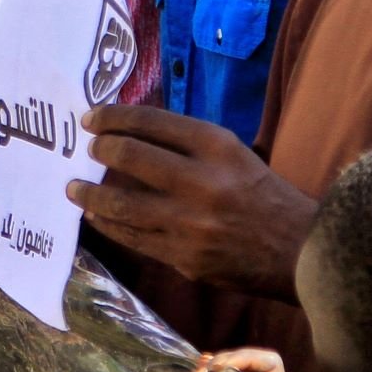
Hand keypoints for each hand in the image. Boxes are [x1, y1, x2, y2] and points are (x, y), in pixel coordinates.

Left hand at [66, 104, 317, 296]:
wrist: (297, 250)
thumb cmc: (263, 194)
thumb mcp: (234, 152)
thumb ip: (188, 143)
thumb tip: (132, 132)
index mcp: (216, 145)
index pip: (151, 121)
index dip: (114, 116)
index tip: (92, 118)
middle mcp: (201, 180)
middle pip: (131, 156)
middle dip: (101, 149)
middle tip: (88, 148)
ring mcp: (189, 222)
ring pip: (123, 202)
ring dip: (90, 192)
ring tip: (74, 186)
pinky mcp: (183, 256)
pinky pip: (133, 238)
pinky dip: (109, 224)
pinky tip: (96, 215)